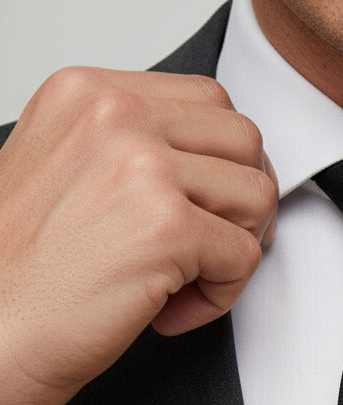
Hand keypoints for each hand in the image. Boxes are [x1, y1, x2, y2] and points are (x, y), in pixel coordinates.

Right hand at [0, 67, 277, 404]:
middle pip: (243, 141)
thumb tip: (209, 162)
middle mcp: (114, 115)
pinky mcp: (167, 226)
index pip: (207, 101)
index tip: (198, 209)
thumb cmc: (21, 276)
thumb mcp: (65, 172)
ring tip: (181, 281)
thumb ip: (129, 149)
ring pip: (257, 195)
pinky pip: (246, 256)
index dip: (218, 165)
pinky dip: (220, 296)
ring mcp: (143, 166)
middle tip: (205, 250)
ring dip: (233, 249)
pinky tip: (167, 311)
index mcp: (86, 93)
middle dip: (239, 204)